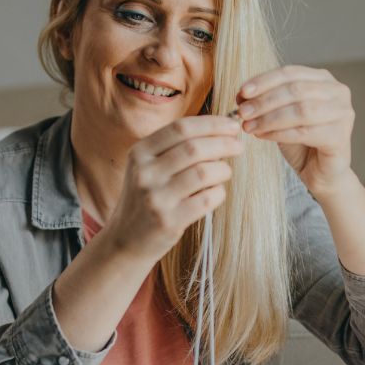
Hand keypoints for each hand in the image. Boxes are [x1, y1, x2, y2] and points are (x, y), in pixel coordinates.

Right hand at [105, 115, 243, 264]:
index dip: (212, 124)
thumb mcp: (147, 168)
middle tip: (238, 146)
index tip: (232, 125)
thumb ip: (174, 148)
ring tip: (225, 172)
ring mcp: (156, 198)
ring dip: (223, 169)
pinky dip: (219, 193)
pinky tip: (217, 193)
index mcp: (140, 153)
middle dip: (224, 143)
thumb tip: (219, 131)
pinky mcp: (169, 221)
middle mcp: (145, 173)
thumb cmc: (145, 199)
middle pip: (194, 148)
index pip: (180, 128)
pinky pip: (206, 199)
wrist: (125, 240)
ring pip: (203, 173)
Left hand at [235, 65, 354, 195]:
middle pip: (295, 90)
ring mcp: (342, 114)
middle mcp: (338, 92)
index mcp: (324, 80)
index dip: (264, 81)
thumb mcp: (280, 117)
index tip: (242, 92)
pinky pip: (304, 132)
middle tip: (243, 112)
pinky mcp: (339, 136)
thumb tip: (241, 95)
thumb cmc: (301, 143)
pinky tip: (262, 136)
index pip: (291, 73)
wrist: (320, 173)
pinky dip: (279, 133)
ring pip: (300, 110)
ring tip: (249, 126)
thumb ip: (266, 103)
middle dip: (264, 101)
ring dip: (269, 118)